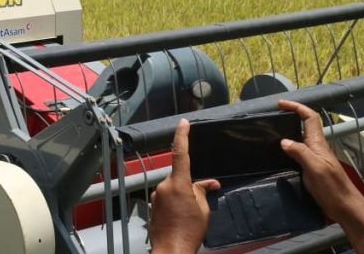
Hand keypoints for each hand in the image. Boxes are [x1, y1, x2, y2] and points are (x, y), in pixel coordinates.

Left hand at [148, 119, 219, 253]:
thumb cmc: (189, 231)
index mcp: (178, 183)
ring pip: (174, 188)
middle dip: (191, 185)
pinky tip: (182, 218)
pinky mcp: (154, 205)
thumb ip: (203, 192)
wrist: (171, 250)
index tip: (183, 123)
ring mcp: (157, 195)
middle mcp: (164, 186)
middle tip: (201, 200)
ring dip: (183, 196)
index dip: (182, 136)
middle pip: (180, 176)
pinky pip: (168, 197)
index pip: (180, 153)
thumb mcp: (203, 210)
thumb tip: (209, 183)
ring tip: (190, 215)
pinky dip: (177, 203)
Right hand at [277, 100, 363, 250]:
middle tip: (272, 117)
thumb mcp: (316, 169)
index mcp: (318, 145)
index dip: (297, 107)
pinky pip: (299, 152)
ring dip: (288, 132)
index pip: (310, 118)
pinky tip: (279, 155)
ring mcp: (316, 159)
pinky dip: (288, 148)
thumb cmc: (332, 189)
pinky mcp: (313, 169)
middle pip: (305, 126)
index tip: (280, 104)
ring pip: (301, 139)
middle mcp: (317, 148)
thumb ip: (301, 153)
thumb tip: (284, 140)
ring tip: (271, 133)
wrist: (346, 208)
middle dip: (291, 116)